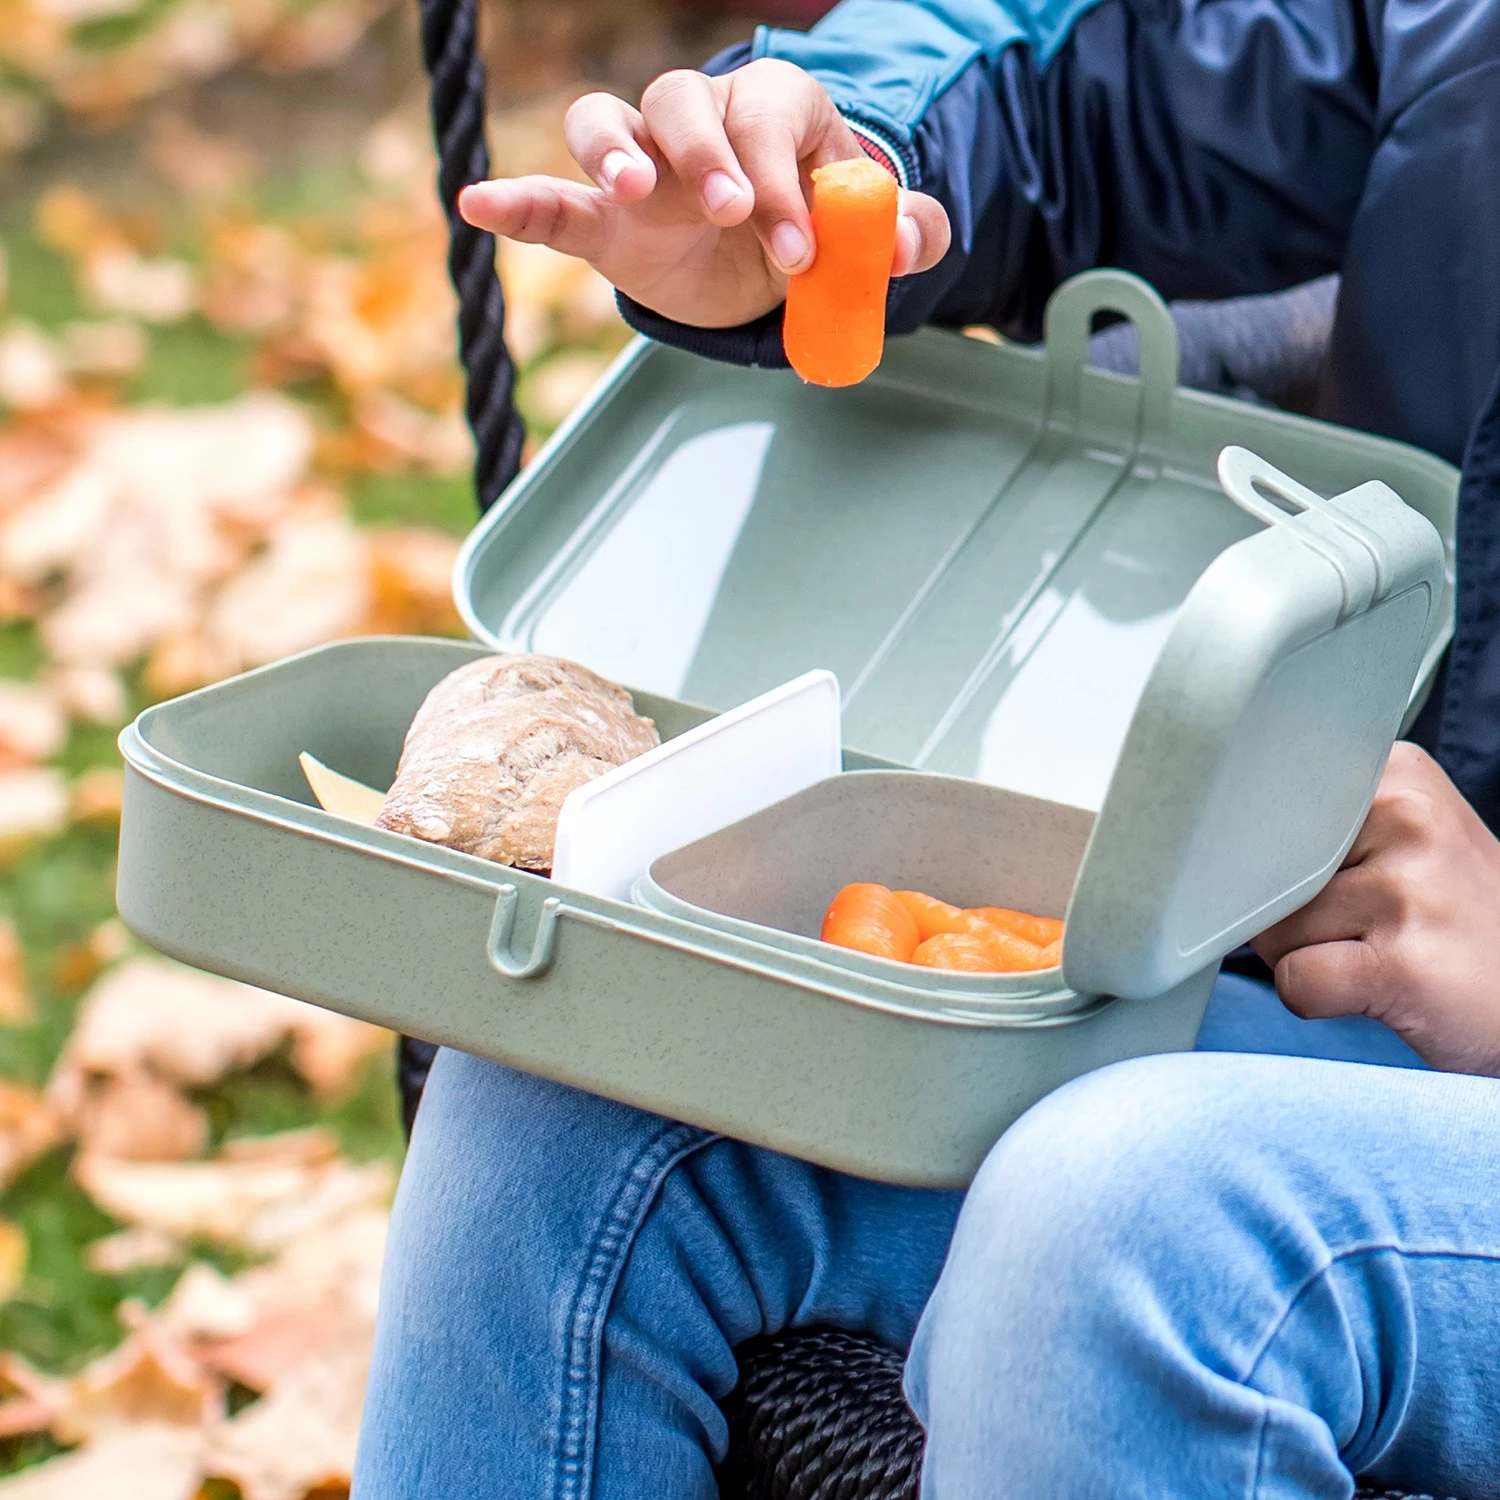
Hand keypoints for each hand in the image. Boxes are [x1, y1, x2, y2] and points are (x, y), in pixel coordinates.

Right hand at [457, 60, 951, 329]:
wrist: (761, 260)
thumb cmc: (812, 226)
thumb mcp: (867, 233)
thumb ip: (902, 232)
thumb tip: (909, 243)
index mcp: (770, 110)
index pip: (769, 115)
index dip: (783, 176)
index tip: (799, 251)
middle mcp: (698, 119)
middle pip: (683, 100)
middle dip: (709, 156)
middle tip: (734, 214)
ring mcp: (641, 162)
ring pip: (607, 116)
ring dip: (613, 146)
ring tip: (629, 186)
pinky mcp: (602, 217)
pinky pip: (552, 198)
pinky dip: (516, 201)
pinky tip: (479, 204)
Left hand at [1253, 742, 1499, 1073]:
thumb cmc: (1452, 919)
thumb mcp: (1405, 840)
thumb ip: (1318, 825)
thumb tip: (1209, 847)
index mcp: (1399, 774)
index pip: (1266, 806)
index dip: (1267, 856)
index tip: (1303, 874)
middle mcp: (1406, 819)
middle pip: (1265, 871)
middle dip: (1288, 913)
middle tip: (1364, 925)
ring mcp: (1408, 890)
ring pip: (1273, 932)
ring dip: (1309, 957)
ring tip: (1379, 954)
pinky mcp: (1403, 965)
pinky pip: (1297, 982)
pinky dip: (1319, 999)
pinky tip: (1377, 990)